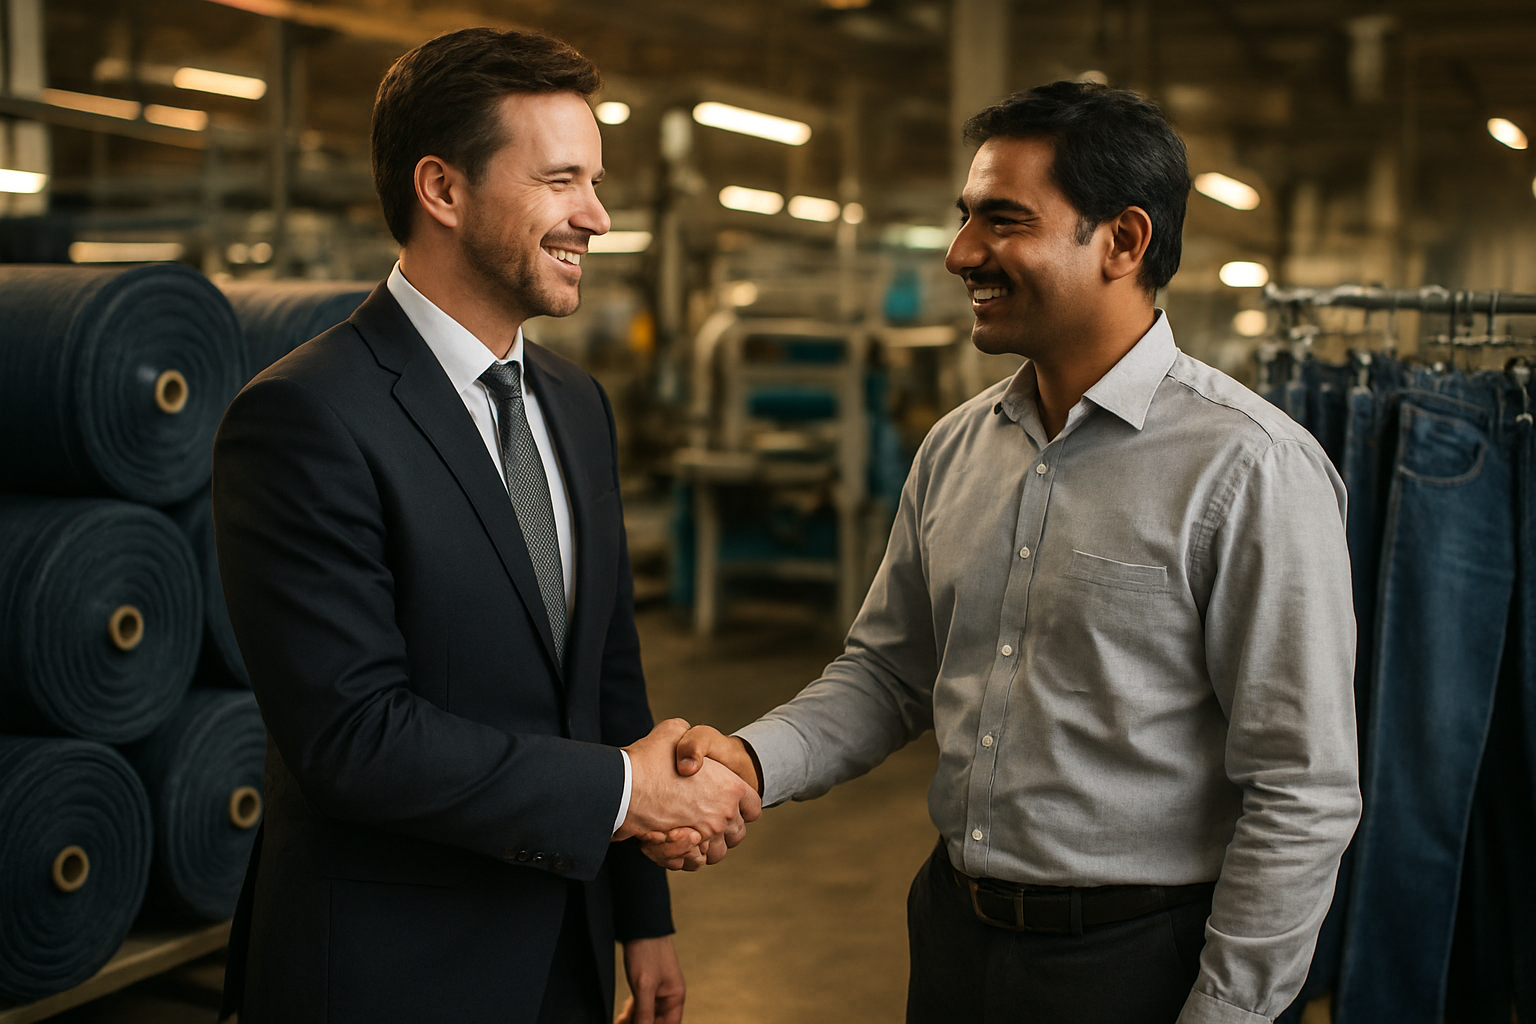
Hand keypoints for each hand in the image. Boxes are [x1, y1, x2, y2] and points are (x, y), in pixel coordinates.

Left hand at [614, 935, 683, 1023]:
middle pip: (656, 1021)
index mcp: (675, 997)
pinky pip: (639, 1006)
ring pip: (645, 1015)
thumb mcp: (644, 986)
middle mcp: (668, 996)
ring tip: (619, 1023)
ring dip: (634, 1021)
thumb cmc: (647, 952)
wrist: (639, 926)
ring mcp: (656, 990)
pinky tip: (621, 1018)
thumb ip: (644, 1013)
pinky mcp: (645, 985)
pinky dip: (631, 1013)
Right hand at [617, 719, 760, 847]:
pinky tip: (677, 840)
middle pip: (737, 833)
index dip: (743, 803)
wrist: (622, 787)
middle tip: (708, 816)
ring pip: (718, 851)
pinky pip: (696, 862)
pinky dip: (689, 856)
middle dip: (727, 827)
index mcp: (731, 788)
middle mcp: (723, 815)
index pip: (753, 806)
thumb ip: (689, 739)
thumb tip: (688, 747)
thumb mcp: (674, 730)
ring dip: (708, 844)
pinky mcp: (684, 851)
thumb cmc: (648, 759)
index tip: (728, 800)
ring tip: (692, 831)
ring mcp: (705, 836)